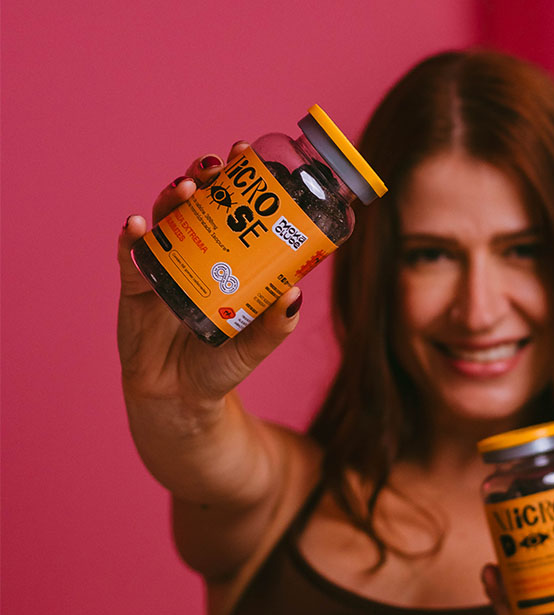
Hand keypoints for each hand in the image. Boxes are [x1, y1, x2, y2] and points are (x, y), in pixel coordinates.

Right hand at [117, 142, 303, 411]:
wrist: (179, 396)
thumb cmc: (219, 364)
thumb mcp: (253, 347)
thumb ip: (275, 327)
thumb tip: (295, 293)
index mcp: (228, 258)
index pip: (233, 208)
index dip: (239, 179)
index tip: (248, 154)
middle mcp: (196, 251)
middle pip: (197, 202)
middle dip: (204, 176)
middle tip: (215, 165)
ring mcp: (165, 263)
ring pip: (165, 218)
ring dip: (171, 198)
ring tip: (184, 189)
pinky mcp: (136, 283)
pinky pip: (132, 255)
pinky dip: (133, 238)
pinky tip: (137, 225)